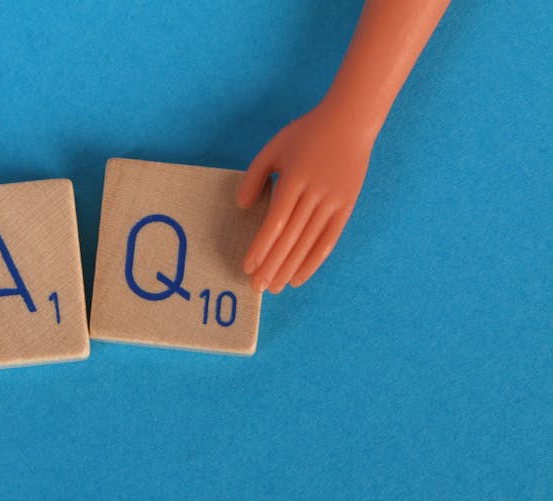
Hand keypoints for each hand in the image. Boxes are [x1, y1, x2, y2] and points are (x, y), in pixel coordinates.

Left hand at [238, 103, 374, 291]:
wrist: (350, 122)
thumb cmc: (306, 135)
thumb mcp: (273, 148)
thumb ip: (254, 177)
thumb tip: (242, 207)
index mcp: (294, 180)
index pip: (275, 223)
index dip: (261, 248)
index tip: (247, 267)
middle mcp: (315, 194)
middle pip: (291, 239)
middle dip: (272, 266)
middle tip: (257, 287)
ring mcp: (334, 202)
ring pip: (309, 244)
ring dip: (290, 268)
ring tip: (274, 287)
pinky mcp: (346, 207)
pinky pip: (329, 240)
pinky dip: (314, 261)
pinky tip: (299, 277)